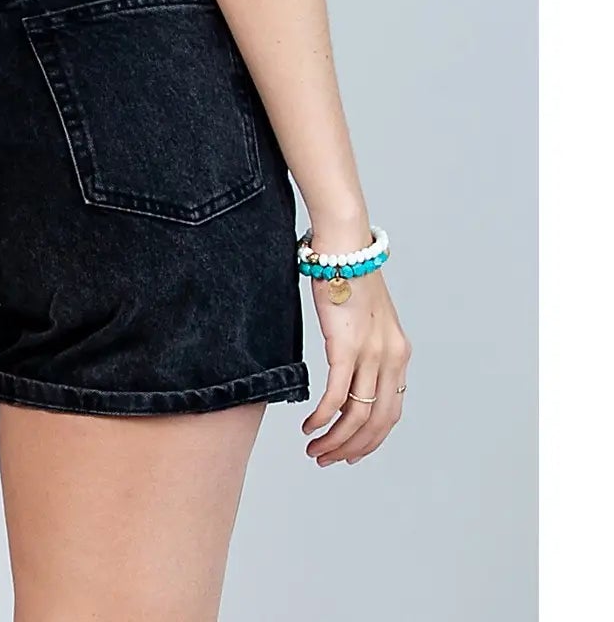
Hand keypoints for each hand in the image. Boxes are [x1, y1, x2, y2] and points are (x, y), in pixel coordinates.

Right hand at [302, 263, 410, 465]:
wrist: (344, 247)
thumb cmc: (351, 277)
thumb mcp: (370, 319)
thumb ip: (367, 348)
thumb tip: (350, 376)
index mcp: (399, 354)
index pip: (391, 414)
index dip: (372, 441)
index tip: (351, 453)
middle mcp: (391, 359)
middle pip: (376, 423)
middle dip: (352, 449)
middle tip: (328, 459)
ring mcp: (370, 354)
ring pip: (356, 416)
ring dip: (334, 440)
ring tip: (314, 449)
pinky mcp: (345, 347)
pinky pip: (336, 396)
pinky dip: (322, 417)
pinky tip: (309, 426)